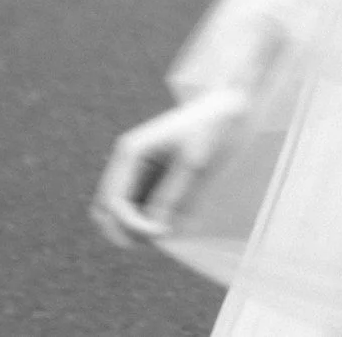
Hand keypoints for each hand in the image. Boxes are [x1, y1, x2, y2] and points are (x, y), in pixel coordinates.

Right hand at [90, 88, 248, 247]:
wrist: (235, 104)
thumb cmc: (216, 128)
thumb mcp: (195, 164)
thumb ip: (171, 197)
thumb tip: (153, 232)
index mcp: (131, 153)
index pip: (113, 202)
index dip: (131, 225)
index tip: (161, 233)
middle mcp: (128, 163)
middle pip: (107, 212)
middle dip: (127, 230)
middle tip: (161, 236)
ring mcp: (139, 171)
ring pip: (123, 213)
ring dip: (140, 227)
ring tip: (172, 228)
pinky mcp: (154, 178)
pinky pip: (144, 208)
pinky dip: (154, 218)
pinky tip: (179, 217)